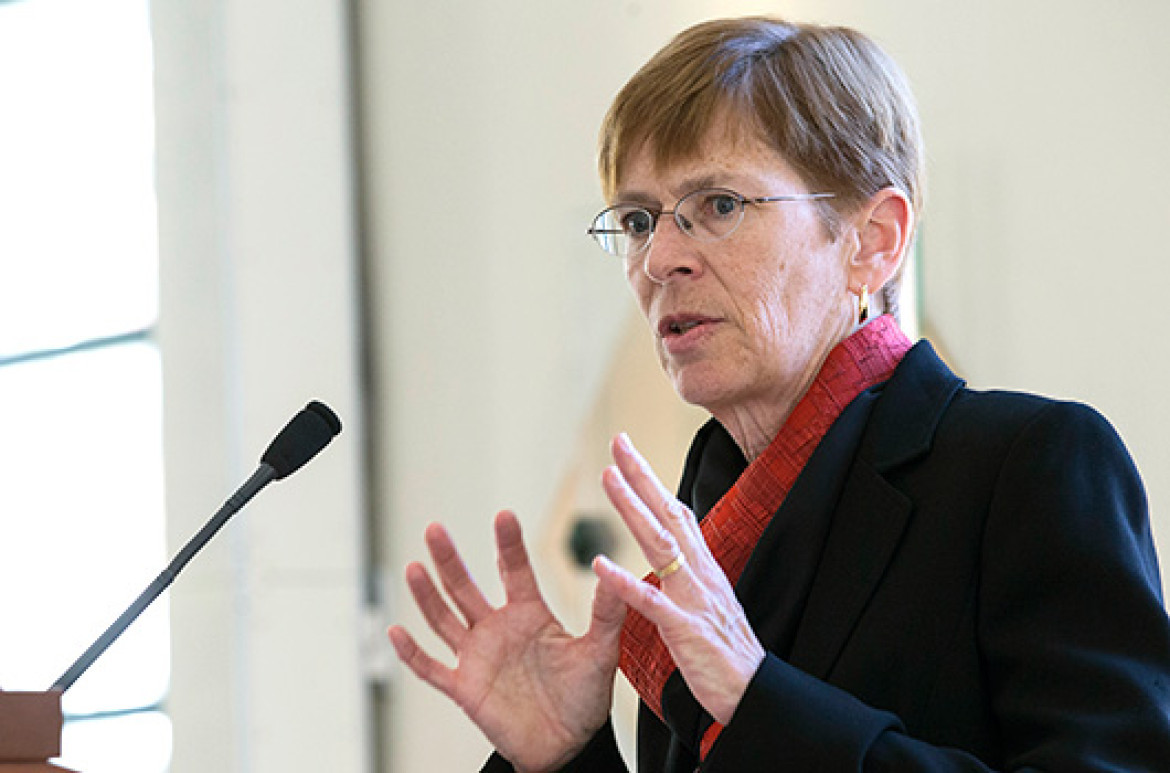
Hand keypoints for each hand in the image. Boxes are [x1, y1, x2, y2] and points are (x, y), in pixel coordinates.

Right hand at [388, 510, 626, 771]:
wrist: (567, 746)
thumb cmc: (583, 699)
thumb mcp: (600, 652)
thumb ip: (606, 613)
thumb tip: (612, 571)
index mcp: (529, 615)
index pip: (514, 571)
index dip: (508, 545)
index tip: (503, 516)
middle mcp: (498, 629)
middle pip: (466, 587)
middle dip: (450, 560)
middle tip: (436, 528)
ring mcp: (477, 657)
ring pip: (444, 619)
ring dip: (427, 596)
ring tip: (415, 567)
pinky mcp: (465, 688)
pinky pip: (432, 668)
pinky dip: (413, 653)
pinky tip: (397, 631)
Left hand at [593, 433, 764, 724]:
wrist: (755, 694)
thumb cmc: (725, 654)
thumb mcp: (706, 605)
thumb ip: (687, 578)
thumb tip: (671, 554)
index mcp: (702, 569)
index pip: (676, 514)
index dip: (652, 481)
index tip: (629, 453)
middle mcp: (700, 575)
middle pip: (668, 515)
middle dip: (641, 476)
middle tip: (617, 442)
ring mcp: (694, 599)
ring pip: (659, 544)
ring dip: (632, 509)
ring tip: (607, 479)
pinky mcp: (685, 631)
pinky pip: (652, 603)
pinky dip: (625, 583)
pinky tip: (600, 565)